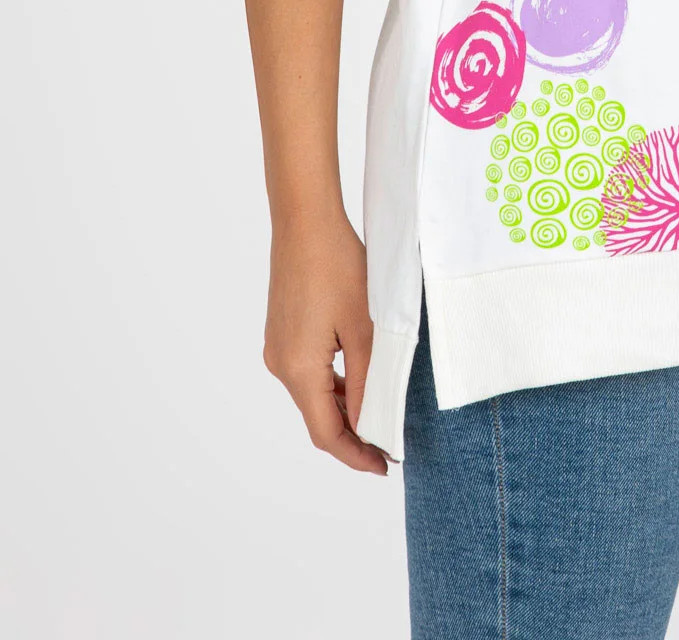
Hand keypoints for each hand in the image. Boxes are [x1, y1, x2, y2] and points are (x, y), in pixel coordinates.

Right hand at [263, 211, 388, 473]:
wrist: (305, 221)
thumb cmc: (338, 266)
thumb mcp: (365, 327)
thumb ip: (368, 379)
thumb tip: (372, 423)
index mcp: (299, 370)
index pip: (326, 433)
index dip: (355, 454)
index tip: (384, 467)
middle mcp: (281, 365)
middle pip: (318, 417)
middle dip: (352, 436)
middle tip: (389, 446)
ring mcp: (278, 349)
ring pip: (314, 395)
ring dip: (344, 409)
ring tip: (380, 417)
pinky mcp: (282, 333)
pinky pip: (309, 373)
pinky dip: (333, 385)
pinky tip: (358, 382)